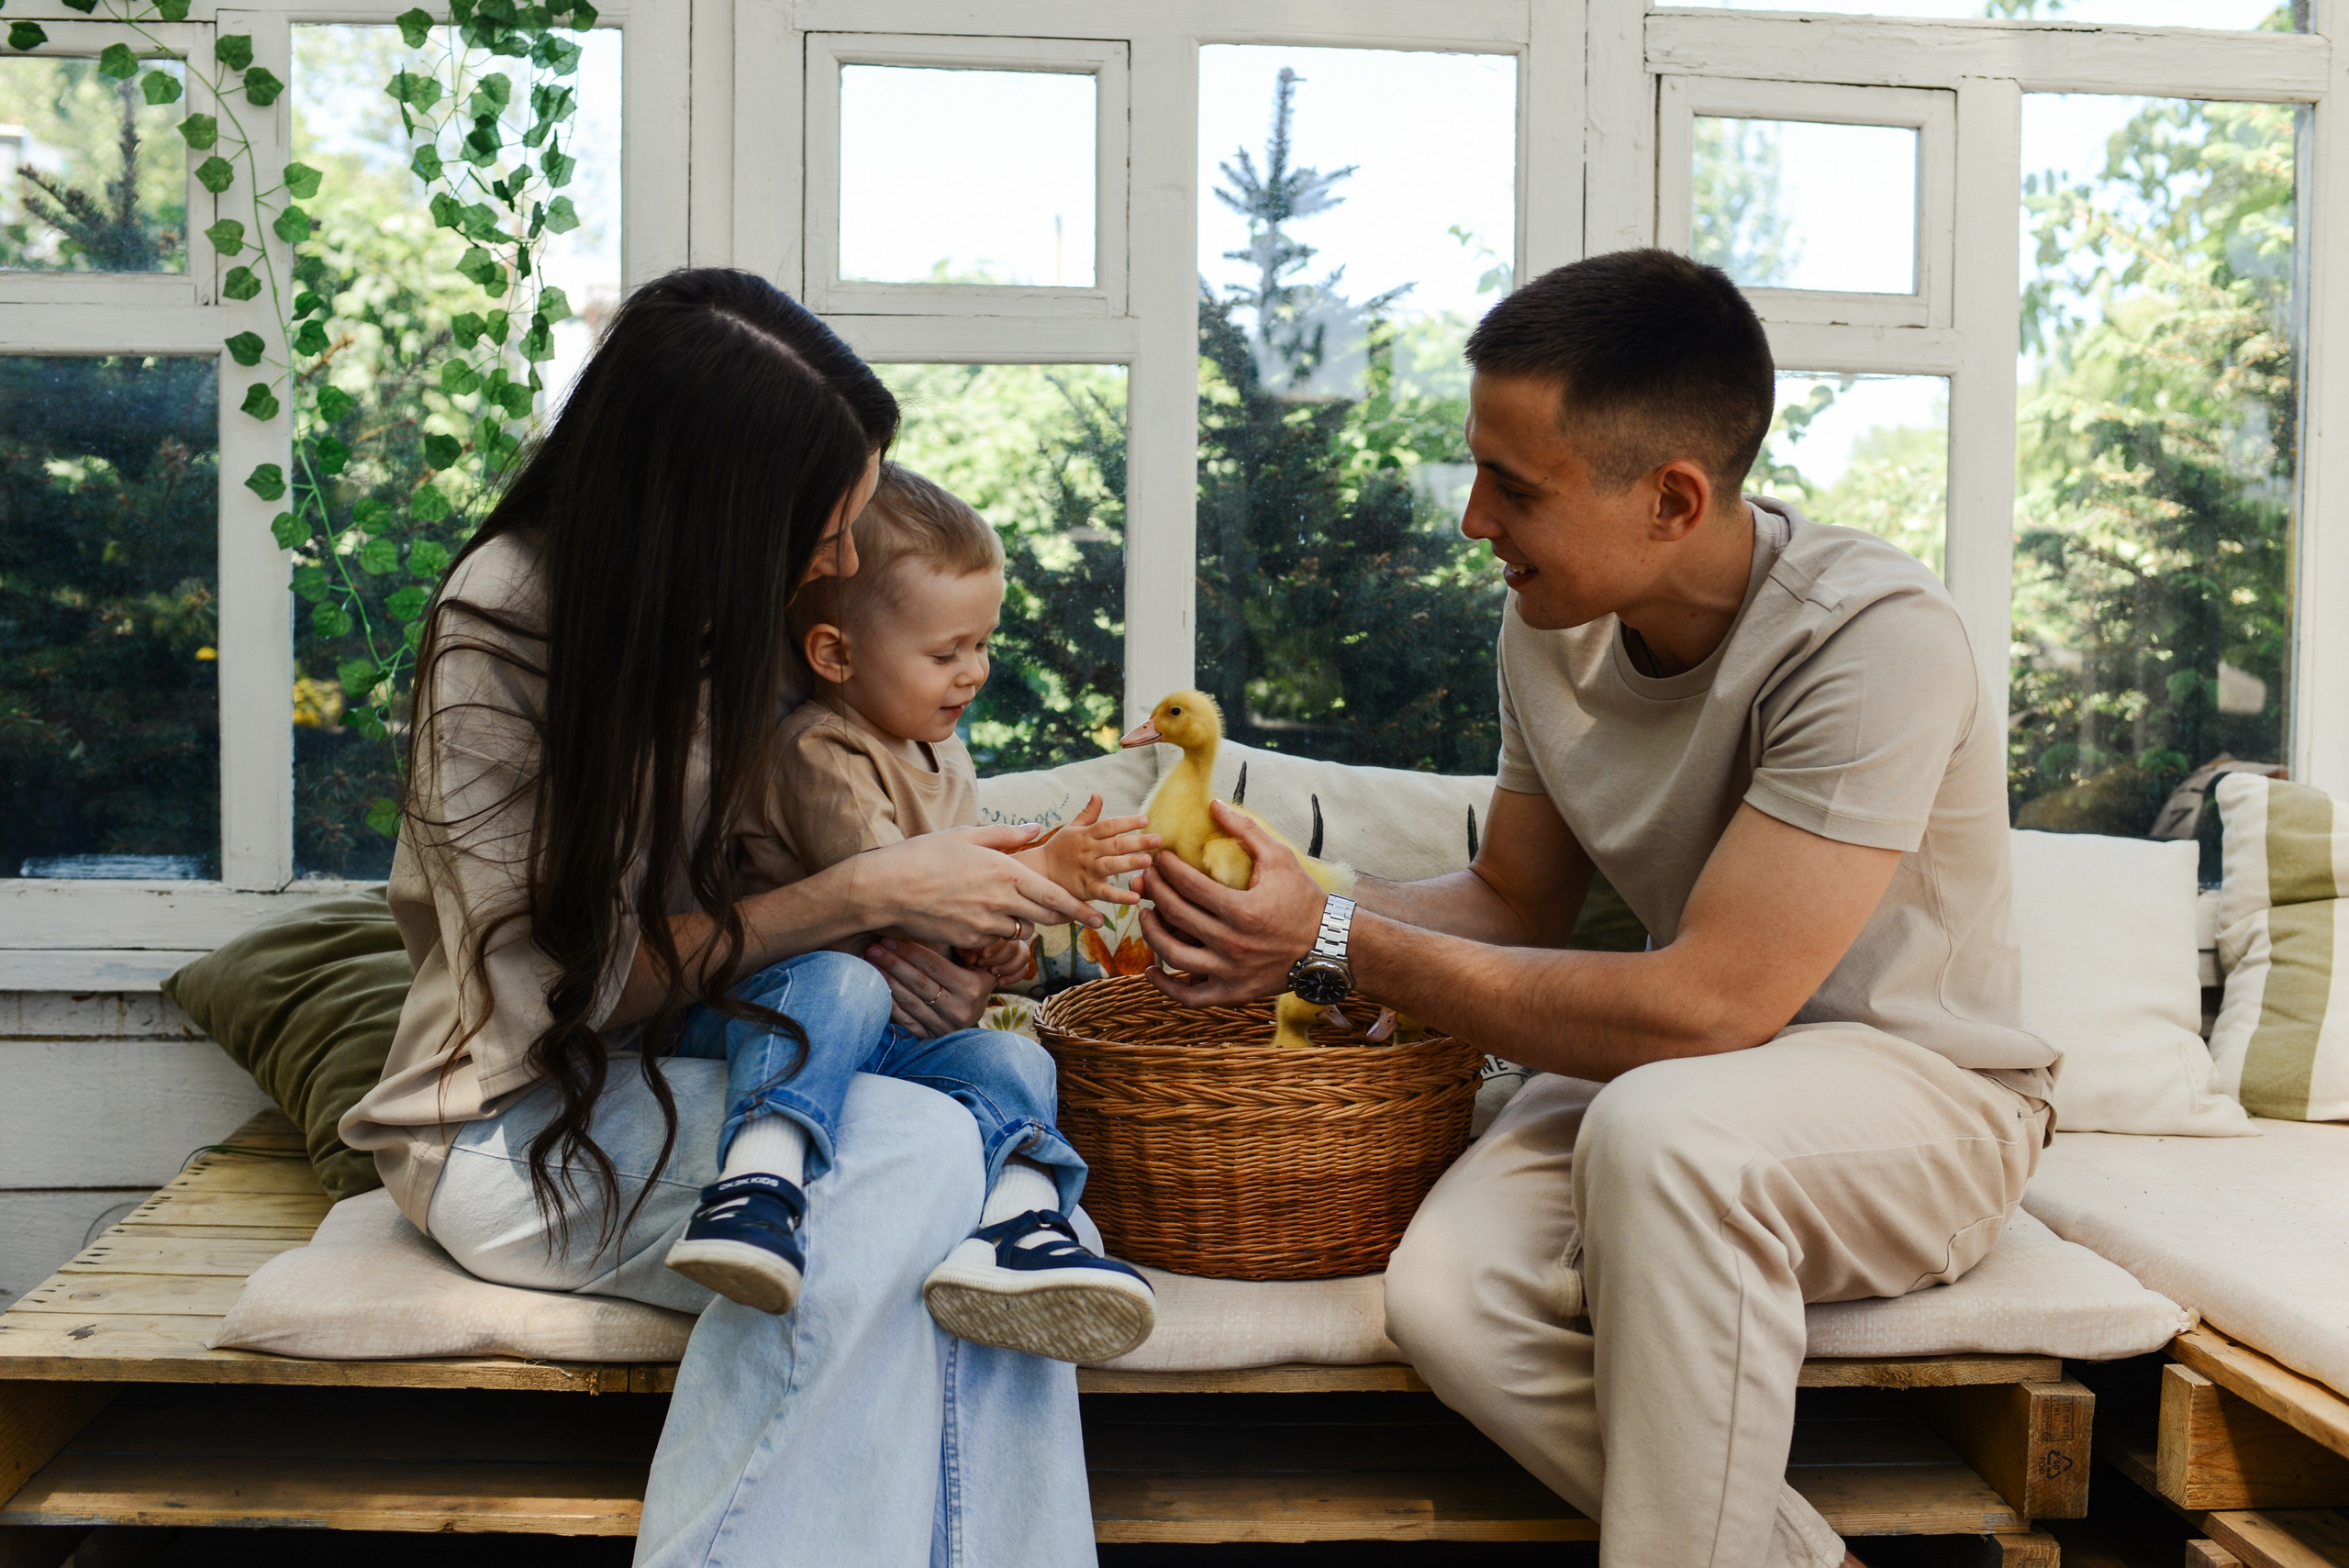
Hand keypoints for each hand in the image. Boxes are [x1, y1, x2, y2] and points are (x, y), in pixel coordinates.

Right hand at [855, 824, 1100, 950]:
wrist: (887, 888)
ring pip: (1019, 930)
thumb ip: (1006, 835)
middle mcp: (1001, 901)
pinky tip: (976, 915)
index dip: (1080, 910)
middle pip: (1045, 918)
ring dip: (1021, 922)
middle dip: (1059, 917)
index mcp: (1006, 871)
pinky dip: (994, 930)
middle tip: (1067, 915)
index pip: (1055, 897)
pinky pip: (993, 939)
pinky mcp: (969, 940)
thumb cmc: (925, 855)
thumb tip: (1035, 827)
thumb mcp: (967, 835)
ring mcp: (985, 924)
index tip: (1098, 919)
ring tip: (1003, 906)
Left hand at [867, 936, 994, 1037]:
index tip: (888, 939)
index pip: (934, 965)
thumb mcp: (980, 970)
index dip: (909, 951)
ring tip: (870, 965)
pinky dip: (889, 1004)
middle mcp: (957, 1009)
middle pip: (918, 982)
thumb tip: (936, 927)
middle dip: (892, 963)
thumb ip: (963, 953)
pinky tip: (875, 990)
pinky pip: (905, 1020)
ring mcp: (942, 1026)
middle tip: (872, 949)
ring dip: (887, 981)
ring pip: (909, 1001)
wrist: (976, 1025)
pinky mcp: (929, 1038)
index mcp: (970, 988)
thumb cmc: (975, 987)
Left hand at [962, 935, 1037, 984]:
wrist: (963, 957)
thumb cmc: (961, 945)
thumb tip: (973, 958)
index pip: (1005, 932)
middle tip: (981, 964)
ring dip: (1008, 967)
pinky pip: (1024, 968)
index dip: (995, 947)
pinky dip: (1014, 976)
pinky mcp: (1018, 960)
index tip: (982, 956)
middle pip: (1015, 946)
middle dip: (999, 959)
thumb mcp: (959, 945)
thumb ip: (965, 949)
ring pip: (1024, 954)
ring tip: (992, 972)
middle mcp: (1009, 933)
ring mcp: (1016, 946)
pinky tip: (999, 981)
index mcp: (996, 925)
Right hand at [1036, 794, 1160, 905]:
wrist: (1039, 872)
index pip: (1109, 826)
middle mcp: (1089, 851)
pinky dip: (1119, 896)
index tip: (1145, 819)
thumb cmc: (1059, 848)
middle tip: (1158, 839)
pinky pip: (1104, 893)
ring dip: (1129, 863)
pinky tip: (1135, 897)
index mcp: (1087, 835)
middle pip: (1114, 844)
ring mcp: (1087, 870)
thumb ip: (1088, 814)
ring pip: (1110, 865)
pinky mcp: (1086, 889)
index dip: (1127, 822)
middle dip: (1137, 841)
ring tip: (1148, 861)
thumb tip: (1098, 794)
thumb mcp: (1072, 828)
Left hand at [1139, 801, 1327, 1007]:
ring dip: (1151, 932)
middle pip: (1175, 914)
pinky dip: (1165, 986)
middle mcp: (1233, 943)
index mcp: (1243, 909)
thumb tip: (1213, 804)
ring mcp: (1230, 971)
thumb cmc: (1303, 899)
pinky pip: (1189, 995)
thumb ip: (1245, 829)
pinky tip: (1151, 969)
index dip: (1166, 868)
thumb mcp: (1280, 857)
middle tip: (1144, 877)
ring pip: (1173, 955)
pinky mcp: (1232, 992)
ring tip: (1145, 914)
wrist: (1328, 946)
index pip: (1188, 884)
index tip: (1159, 857)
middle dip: (1153, 891)